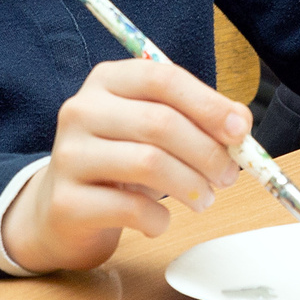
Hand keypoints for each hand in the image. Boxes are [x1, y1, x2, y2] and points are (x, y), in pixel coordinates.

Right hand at [1, 59, 249, 273]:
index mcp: (107, 81)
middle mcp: (81, 110)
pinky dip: (159, 218)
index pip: (163, 78)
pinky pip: (129, 208)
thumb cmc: (120, 162)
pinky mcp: (65, 201)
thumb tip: (240, 125)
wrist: (59, 210)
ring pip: (148, 163)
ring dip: (190, 185)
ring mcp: (68, 155)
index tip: (241, 131)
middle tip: (227, 176)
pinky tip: (161, 221)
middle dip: (207, 152)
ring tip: (204, 199)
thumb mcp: (153, 130)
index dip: (208, 104)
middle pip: (160, 123)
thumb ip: (195, 119)